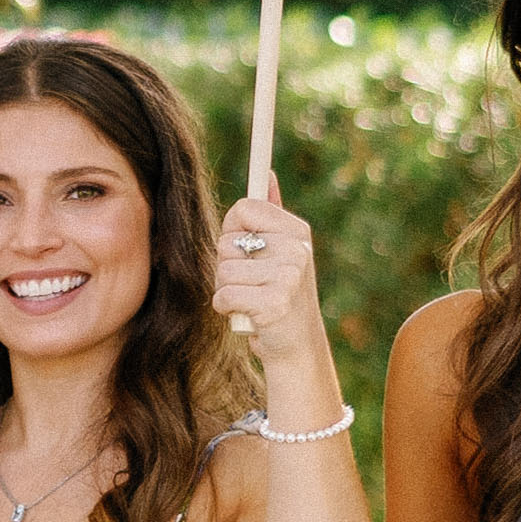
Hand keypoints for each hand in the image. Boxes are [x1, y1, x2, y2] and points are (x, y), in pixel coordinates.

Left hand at [217, 192, 330, 402]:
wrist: (297, 348)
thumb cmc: (280, 295)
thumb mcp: (281, 252)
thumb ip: (271, 214)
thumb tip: (266, 173)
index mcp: (297, 231)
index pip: (243, 208)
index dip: (233, 230)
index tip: (246, 249)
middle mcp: (297, 250)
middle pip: (227, 241)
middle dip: (228, 266)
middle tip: (253, 284)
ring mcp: (289, 276)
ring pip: (223, 271)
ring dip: (227, 291)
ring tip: (252, 301)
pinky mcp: (275, 304)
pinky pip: (224, 295)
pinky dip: (227, 309)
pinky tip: (249, 316)